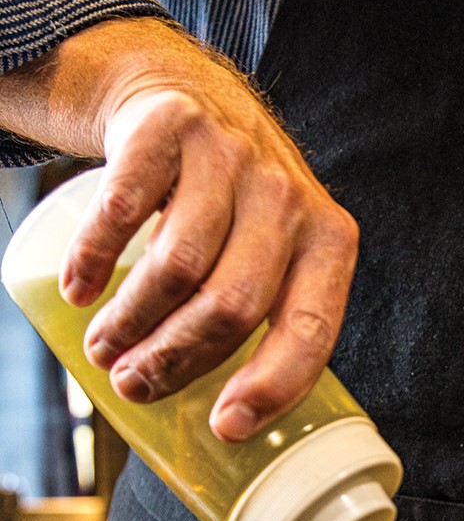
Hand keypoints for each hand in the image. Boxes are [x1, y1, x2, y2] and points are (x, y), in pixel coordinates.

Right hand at [1, 18, 357, 440]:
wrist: (189, 93)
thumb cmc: (236, 206)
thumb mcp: (280, 251)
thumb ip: (272, 316)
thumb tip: (231, 424)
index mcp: (329, 242)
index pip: (310, 328)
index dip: (271, 385)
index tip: (226, 427)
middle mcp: (287, 198)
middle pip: (234, 305)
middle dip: (176, 360)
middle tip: (134, 386)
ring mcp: (229, 158)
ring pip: (179, 266)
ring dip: (131, 323)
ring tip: (103, 350)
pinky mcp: (170, 127)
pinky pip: (126, 208)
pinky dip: (94, 259)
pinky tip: (78, 291)